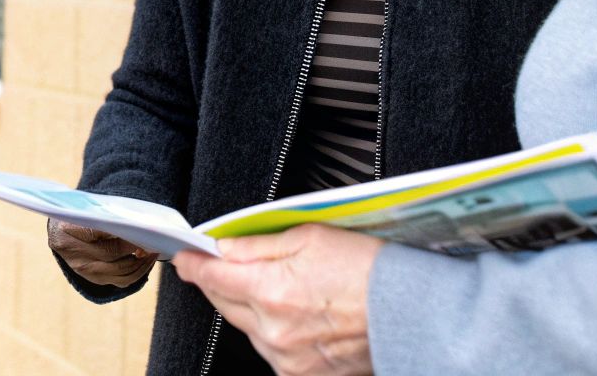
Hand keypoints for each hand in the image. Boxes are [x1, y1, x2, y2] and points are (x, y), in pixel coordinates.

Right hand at [47, 218, 155, 287]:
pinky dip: (138, 272)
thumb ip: (105, 215)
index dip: (123, 234)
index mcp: (70, 230)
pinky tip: (145, 261)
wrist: (60, 234)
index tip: (141, 229)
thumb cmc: (79, 216)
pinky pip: (122, 281)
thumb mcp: (86, 210)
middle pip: (112, 253)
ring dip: (141, 263)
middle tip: (152, 240)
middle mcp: (76, 253)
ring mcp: (85, 270)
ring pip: (120, 271)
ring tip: (152, 251)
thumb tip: (136, 223)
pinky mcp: (94, 280)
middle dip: (136, 248)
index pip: (100, 233)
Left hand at [171, 225, 382, 375]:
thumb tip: (224, 247)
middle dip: (220, 283)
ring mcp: (287, 359)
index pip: (213, 278)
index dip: (193, 265)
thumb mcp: (311, 237)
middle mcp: (274, 331)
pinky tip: (293, 315)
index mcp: (272, 291)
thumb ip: (258, 244)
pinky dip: (272, 332)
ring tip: (277, 288)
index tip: (184, 257)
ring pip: (247, 328)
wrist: (413, 314)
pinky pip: (271, 351)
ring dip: (249, 307)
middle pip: (225, 304)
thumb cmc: (370, 270)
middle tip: (223, 265)